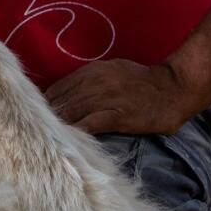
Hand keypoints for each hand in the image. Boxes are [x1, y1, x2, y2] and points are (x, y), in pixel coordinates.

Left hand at [45, 59, 197, 136]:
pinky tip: (69, 141)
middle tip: (37, 133)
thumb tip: (65, 93)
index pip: (58, 88)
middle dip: (48, 118)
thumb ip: (89, 79)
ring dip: (59, 127)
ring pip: (72, 112)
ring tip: (48, 140)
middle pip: (61, 102)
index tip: (39, 117)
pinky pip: (90, 124)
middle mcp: (95, 82)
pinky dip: (77, 132)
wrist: (173, 88)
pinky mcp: (118, 116)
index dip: (47, 104)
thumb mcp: (112, 70)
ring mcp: (106, 99)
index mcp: (92, 71)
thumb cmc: (142, 81)